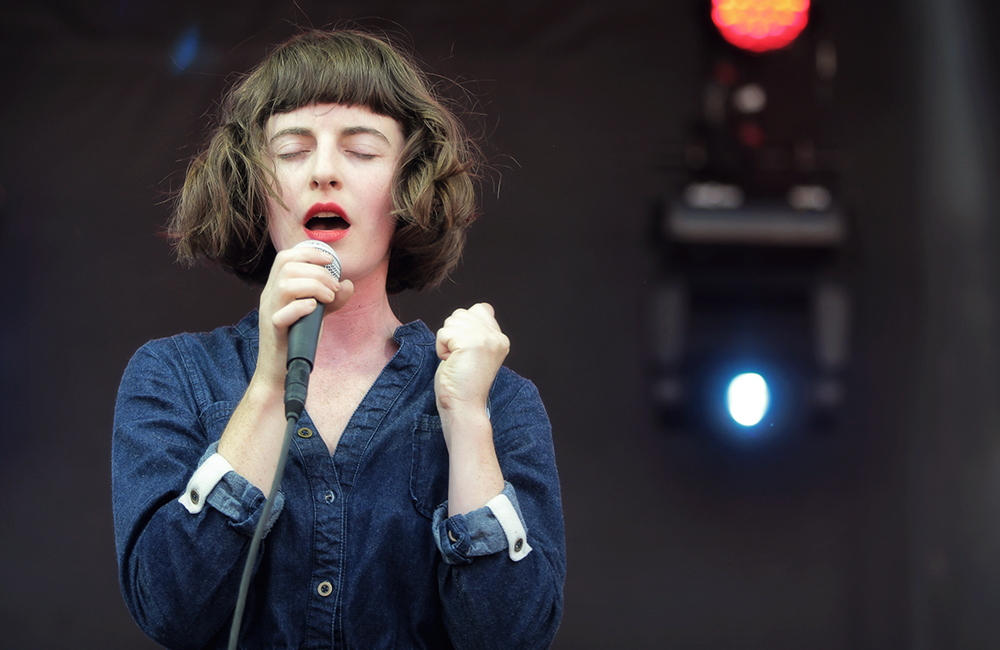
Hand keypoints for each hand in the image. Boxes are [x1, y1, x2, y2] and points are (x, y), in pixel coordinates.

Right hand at [255, 245, 353, 390]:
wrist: (279, 370)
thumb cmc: (297, 337)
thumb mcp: (317, 313)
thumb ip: (332, 299)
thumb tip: (348, 284)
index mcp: (276, 287)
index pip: (285, 257)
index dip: (308, 252)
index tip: (329, 261)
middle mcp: (269, 296)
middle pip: (288, 267)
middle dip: (318, 273)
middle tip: (333, 288)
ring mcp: (269, 313)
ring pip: (284, 286)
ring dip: (314, 287)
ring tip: (328, 298)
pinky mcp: (274, 331)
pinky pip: (282, 314)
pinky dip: (302, 307)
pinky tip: (315, 309)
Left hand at [434, 303, 509, 416]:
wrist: (464, 407)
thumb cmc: (462, 383)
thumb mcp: (475, 351)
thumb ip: (478, 330)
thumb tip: (479, 308)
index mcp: (500, 339)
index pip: (480, 309)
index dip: (463, 327)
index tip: (467, 353)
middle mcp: (497, 337)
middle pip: (461, 313)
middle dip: (452, 335)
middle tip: (460, 359)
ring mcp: (486, 339)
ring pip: (451, 322)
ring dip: (446, 342)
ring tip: (456, 361)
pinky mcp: (471, 343)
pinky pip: (443, 333)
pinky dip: (441, 349)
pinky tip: (451, 363)